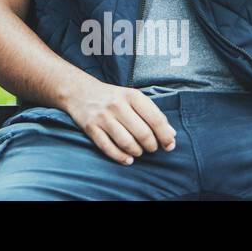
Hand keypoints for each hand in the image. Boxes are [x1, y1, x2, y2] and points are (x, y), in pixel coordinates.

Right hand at [61, 77, 176, 164]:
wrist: (80, 91)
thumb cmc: (112, 97)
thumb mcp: (133, 98)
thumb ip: (152, 114)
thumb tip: (172, 134)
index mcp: (132, 95)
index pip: (156, 119)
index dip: (165, 136)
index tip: (169, 145)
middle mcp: (117, 105)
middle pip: (142, 133)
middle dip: (152, 146)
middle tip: (152, 148)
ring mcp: (102, 117)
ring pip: (126, 142)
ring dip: (137, 152)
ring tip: (139, 152)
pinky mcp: (90, 127)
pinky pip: (108, 148)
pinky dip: (121, 157)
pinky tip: (128, 159)